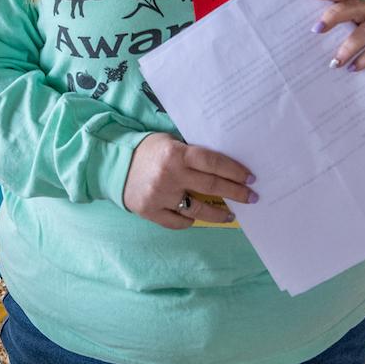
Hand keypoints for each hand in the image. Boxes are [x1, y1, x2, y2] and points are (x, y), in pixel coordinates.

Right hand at [122, 132, 255, 229]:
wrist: (113, 164)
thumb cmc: (147, 151)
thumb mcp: (170, 142)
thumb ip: (192, 153)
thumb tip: (224, 167)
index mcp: (177, 154)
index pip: (214, 163)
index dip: (235, 171)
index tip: (250, 179)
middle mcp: (170, 175)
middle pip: (212, 186)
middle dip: (236, 192)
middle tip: (251, 198)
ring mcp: (161, 196)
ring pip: (198, 209)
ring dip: (219, 214)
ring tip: (231, 215)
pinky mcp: (151, 212)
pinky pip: (179, 222)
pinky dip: (190, 219)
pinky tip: (197, 216)